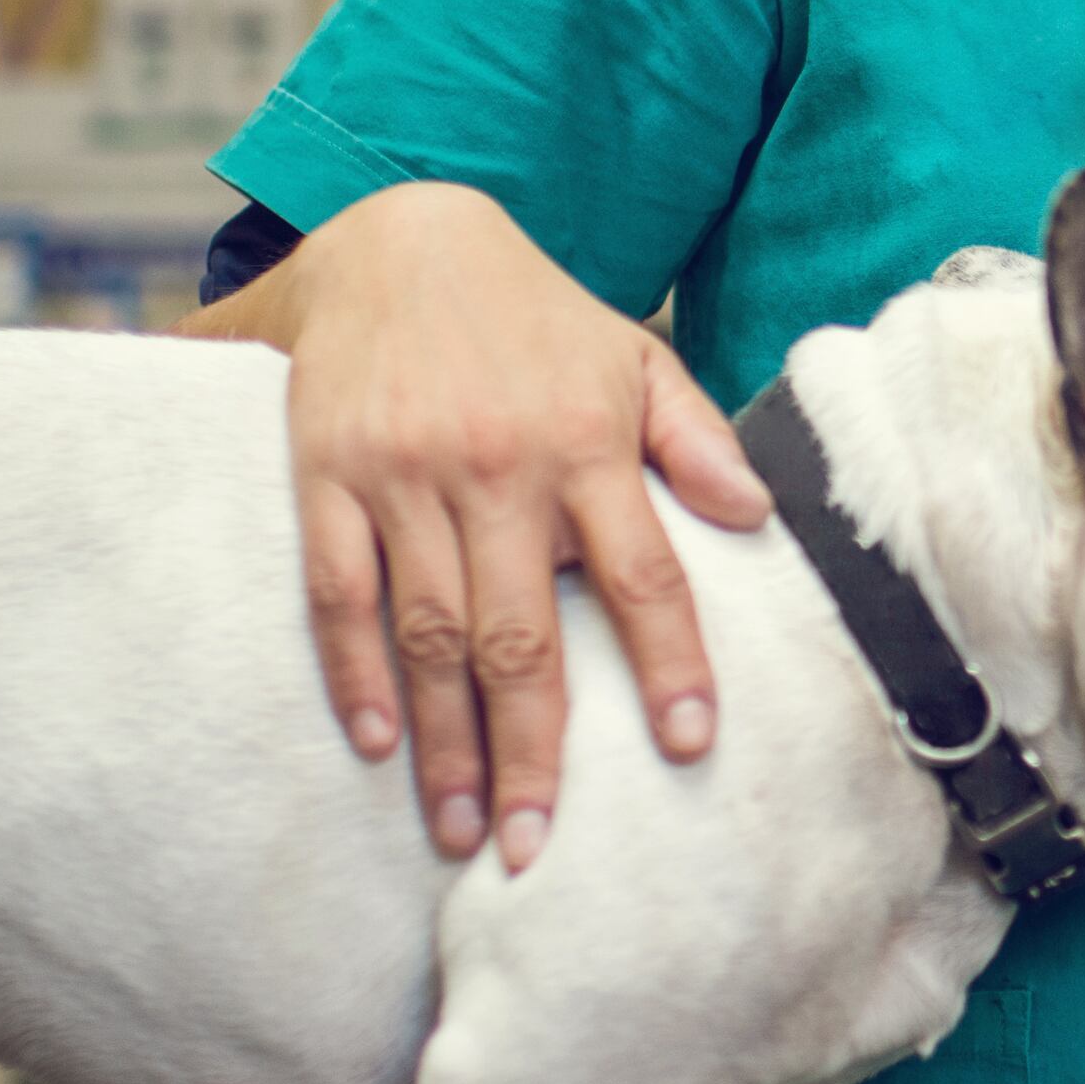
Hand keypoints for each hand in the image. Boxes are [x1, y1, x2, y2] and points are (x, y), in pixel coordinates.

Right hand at [185, 181, 769, 868]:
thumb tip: (758, 517)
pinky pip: (339, 591)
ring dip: (445, 740)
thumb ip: (693, 437)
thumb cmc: (533, 318)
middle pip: (522, 636)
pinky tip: (379, 743)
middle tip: (534, 847)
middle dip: (530, 751)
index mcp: (583, 441)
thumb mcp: (631, 355)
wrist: (395, 236)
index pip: (642, 571)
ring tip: (458, 829)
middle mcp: (495, 467)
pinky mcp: (326, 476)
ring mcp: (404, 475)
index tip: (691, 744)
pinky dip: (356, 672)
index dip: (669, 661)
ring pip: (429, 632)